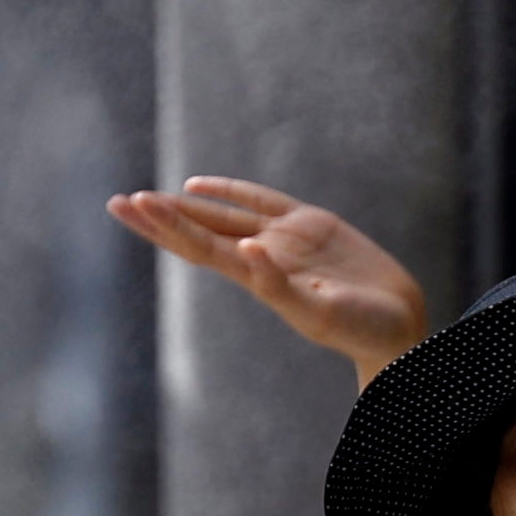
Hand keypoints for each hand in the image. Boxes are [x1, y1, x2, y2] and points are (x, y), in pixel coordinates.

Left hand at [111, 177, 428, 378]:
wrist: (398, 326)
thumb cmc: (361, 329)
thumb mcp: (320, 312)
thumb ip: (281, 286)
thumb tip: (247, 249)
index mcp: (258, 276)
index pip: (200, 245)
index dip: (166, 225)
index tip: (133, 205)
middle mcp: (263, 255)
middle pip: (199, 230)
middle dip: (158, 217)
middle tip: (116, 203)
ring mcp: (285, 239)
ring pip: (222, 215)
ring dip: (184, 206)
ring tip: (145, 198)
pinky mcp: (311, 225)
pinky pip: (261, 201)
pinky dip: (230, 191)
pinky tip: (200, 187)